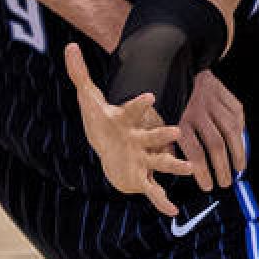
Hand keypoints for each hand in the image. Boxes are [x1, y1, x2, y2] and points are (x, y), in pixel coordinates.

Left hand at [63, 43, 193, 215]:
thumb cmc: (102, 121)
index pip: (134, 110)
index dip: (140, 104)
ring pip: (161, 162)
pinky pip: (153, 191)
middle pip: (153, 136)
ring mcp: (144, 159)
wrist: (110, 147)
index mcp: (128, 120)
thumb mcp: (89, 98)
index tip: (150, 97)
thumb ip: (80, 73)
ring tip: (188, 170)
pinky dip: (162, 202)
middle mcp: (141, 139)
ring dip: (174, 166)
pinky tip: (172, 213)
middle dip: (162, 135)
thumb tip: (69, 46)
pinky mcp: (142, 178)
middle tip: (175, 132)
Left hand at [174, 69, 245, 190]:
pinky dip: (242, 139)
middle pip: (215, 145)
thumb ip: (167, 143)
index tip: (207, 187)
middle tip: (224, 184)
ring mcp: (218, 106)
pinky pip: (240, 123)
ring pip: (232, 135)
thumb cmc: (177, 104)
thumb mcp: (165, 122)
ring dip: (237, 156)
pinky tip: (241, 151)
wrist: (192, 73)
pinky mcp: (232, 102)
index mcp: (181, 120)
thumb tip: (170, 167)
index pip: (194, 151)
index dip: (202, 171)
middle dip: (221, 168)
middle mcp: (200, 113)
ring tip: (237, 170)